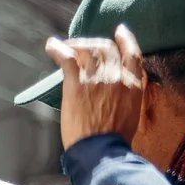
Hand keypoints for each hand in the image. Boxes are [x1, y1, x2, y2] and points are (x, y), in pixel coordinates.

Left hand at [44, 25, 145, 149]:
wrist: (102, 153)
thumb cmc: (115, 141)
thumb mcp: (131, 114)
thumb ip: (126, 96)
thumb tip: (117, 92)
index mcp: (133, 85)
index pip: (132, 53)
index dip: (126, 39)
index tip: (120, 32)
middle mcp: (116, 77)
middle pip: (106, 48)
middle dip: (95, 44)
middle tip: (85, 46)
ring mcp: (96, 78)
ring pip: (87, 48)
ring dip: (77, 44)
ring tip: (68, 47)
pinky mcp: (76, 83)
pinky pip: (66, 56)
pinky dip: (57, 48)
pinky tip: (51, 45)